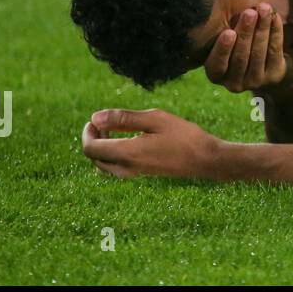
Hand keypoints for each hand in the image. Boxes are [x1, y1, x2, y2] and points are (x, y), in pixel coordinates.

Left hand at [81, 109, 220, 179]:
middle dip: (94, 138)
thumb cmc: (184, 136)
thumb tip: (95, 117)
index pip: (90, 148)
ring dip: (102, 147)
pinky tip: (128, 140)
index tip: (95, 119)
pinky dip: (112, 153)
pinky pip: (115, 167)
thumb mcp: (155, 119)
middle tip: (105, 121)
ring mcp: (134, 174)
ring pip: (103, 164)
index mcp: (126, 153)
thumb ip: (124, 118)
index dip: (87, 132)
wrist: (205, 160)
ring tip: (114, 129)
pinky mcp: (141, 174)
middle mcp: (125, 168)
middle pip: (94, 157)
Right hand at [204, 3, 292, 94]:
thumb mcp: (225, 44)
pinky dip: (275, 32)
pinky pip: (275, 51)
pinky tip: (275, 17)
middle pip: (241, 56)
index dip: (223, 48)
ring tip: (264, 9)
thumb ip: (223, 33)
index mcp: (216, 75)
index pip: (217, 64)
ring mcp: (255, 82)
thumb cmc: (236, 48)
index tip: (228, 32)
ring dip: (262, 28)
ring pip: (259, 53)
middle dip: (246, 32)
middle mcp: (234, 83)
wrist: (264, 69)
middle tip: (250, 12)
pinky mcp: (273, 76)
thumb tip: (222, 6)